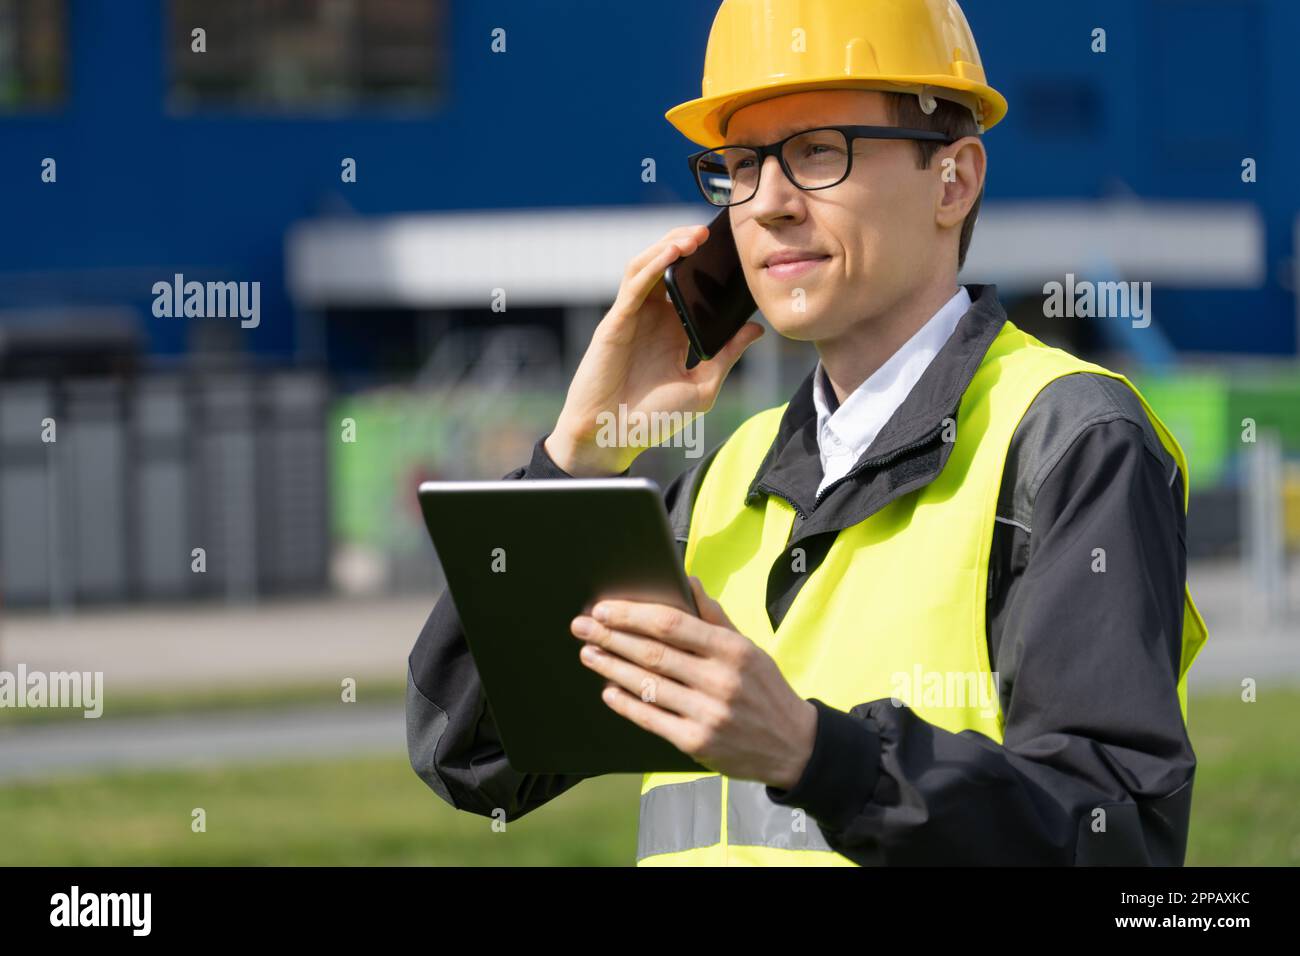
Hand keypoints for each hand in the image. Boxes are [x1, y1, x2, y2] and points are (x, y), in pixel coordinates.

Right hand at [545, 225, 765, 476]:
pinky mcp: (616, 321)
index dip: (709, 265)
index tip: (734, 250)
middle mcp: (652, 318)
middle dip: (688, 243)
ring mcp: (632, 317)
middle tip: (714, 231)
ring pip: (648, 266)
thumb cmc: (652, 419)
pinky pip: (634, 284)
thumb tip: (757, 330)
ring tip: (695, 235)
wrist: (612, 438)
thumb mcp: (702, 387)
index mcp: (673, 331)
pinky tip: (672, 252)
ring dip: (669, 245)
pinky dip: (653, 263)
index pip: (691, 286)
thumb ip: (727, 355)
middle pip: (668, 267)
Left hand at [569, 576, 816, 788]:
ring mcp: (708, 713)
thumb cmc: (765, 689)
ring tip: (589, 654)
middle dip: (611, 637)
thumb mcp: (749, 647)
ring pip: (647, 685)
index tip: (605, 608)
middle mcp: (720, 680)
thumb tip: (688, 581)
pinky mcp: (697, 743)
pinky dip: (626, 703)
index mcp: (732, 650)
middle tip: (582, 627)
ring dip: (611, 667)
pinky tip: (609, 690)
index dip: (633, 615)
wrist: (794, 746)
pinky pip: (652, 719)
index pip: (672, 624)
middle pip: (652, 653)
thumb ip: (715, 616)